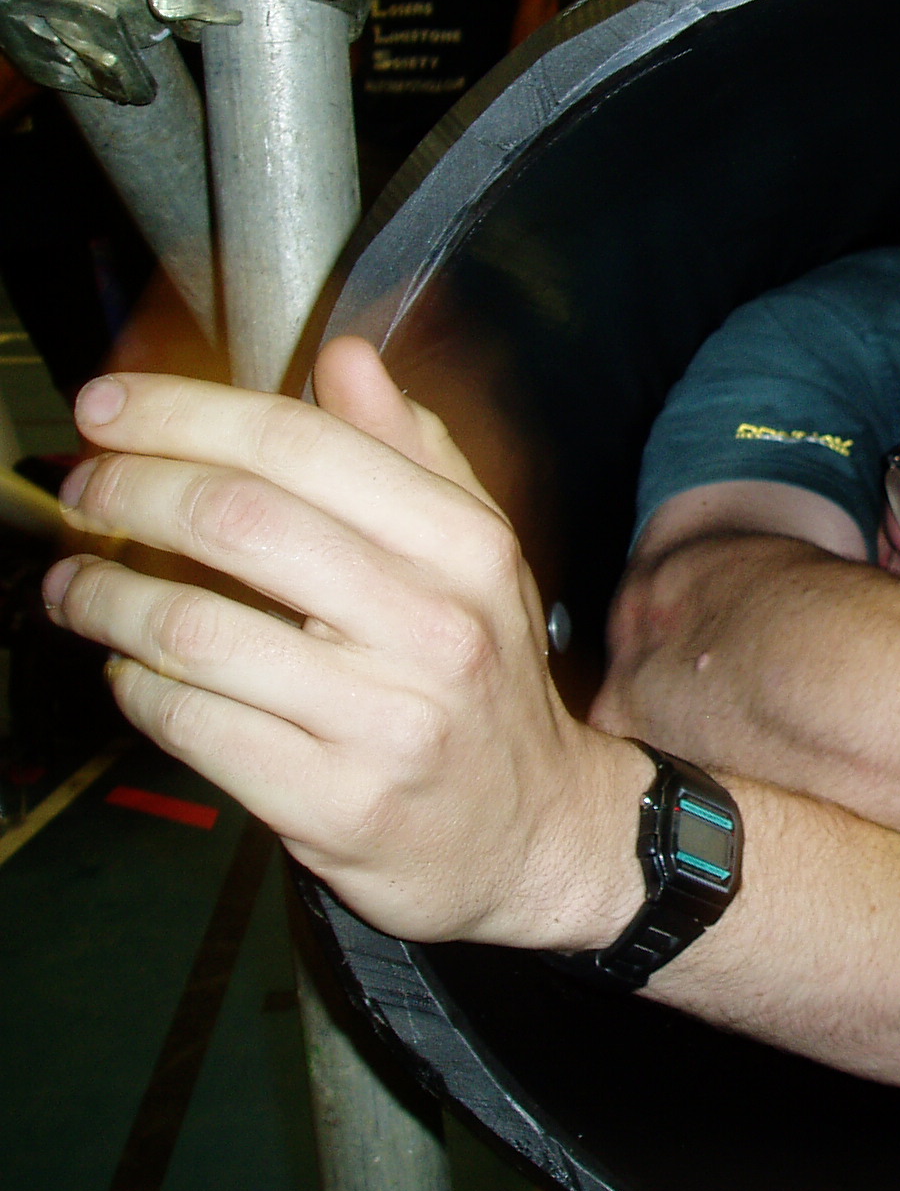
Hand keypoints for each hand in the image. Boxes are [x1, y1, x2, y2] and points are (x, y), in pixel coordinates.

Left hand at [42, 339, 651, 948]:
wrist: (532, 831)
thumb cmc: (485, 678)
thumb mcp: (477, 557)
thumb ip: (412, 454)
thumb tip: (343, 359)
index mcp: (466, 548)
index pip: (304, 446)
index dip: (186, 413)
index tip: (110, 406)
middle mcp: (434, 627)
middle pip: (238, 521)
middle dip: (128, 489)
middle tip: (83, 488)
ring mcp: (385, 722)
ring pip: (194, 630)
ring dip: (104, 596)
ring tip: (76, 586)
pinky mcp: (335, 805)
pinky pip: (191, 727)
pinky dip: (135, 688)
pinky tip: (131, 670)